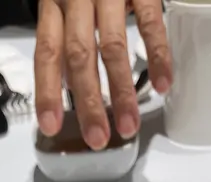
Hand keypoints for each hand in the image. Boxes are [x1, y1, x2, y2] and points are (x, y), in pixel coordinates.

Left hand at [34, 0, 170, 149]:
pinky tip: (163, 84)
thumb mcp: (65, 0)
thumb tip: (65, 87)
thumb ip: (64, 36)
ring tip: (128, 126)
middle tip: (97, 138)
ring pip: (112, 45)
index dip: (47, 90)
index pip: (46, 52)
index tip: (51, 126)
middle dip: (88, 101)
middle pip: (79, 56)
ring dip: (121, 90)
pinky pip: (151, 21)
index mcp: (55, 3)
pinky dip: (158, 54)